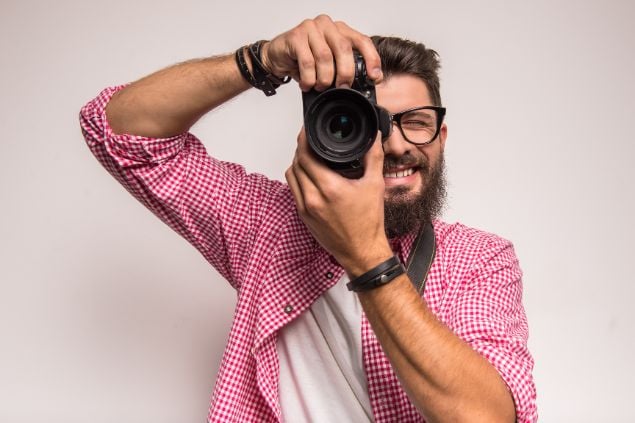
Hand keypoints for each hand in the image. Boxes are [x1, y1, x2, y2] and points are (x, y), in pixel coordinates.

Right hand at [261, 15, 382, 91]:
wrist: (276, 56)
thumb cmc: (303, 59)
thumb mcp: (328, 63)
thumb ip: (342, 68)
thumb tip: (360, 87)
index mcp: (340, 30)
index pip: (362, 41)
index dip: (371, 59)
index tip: (374, 77)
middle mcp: (327, 25)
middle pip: (344, 49)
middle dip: (345, 73)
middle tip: (342, 87)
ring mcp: (311, 28)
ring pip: (325, 57)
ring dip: (324, 78)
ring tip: (319, 86)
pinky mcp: (296, 36)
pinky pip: (307, 62)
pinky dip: (309, 78)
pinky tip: (306, 84)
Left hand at [285, 128, 392, 276]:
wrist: (362, 252)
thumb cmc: (368, 224)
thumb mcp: (375, 185)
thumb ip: (373, 157)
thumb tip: (373, 137)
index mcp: (329, 188)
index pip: (305, 156)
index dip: (303, 140)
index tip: (307, 131)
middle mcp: (313, 198)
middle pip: (296, 164)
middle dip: (301, 150)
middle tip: (310, 142)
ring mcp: (305, 208)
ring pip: (291, 177)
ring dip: (297, 164)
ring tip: (309, 157)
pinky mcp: (303, 217)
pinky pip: (294, 191)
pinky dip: (298, 180)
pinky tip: (310, 176)